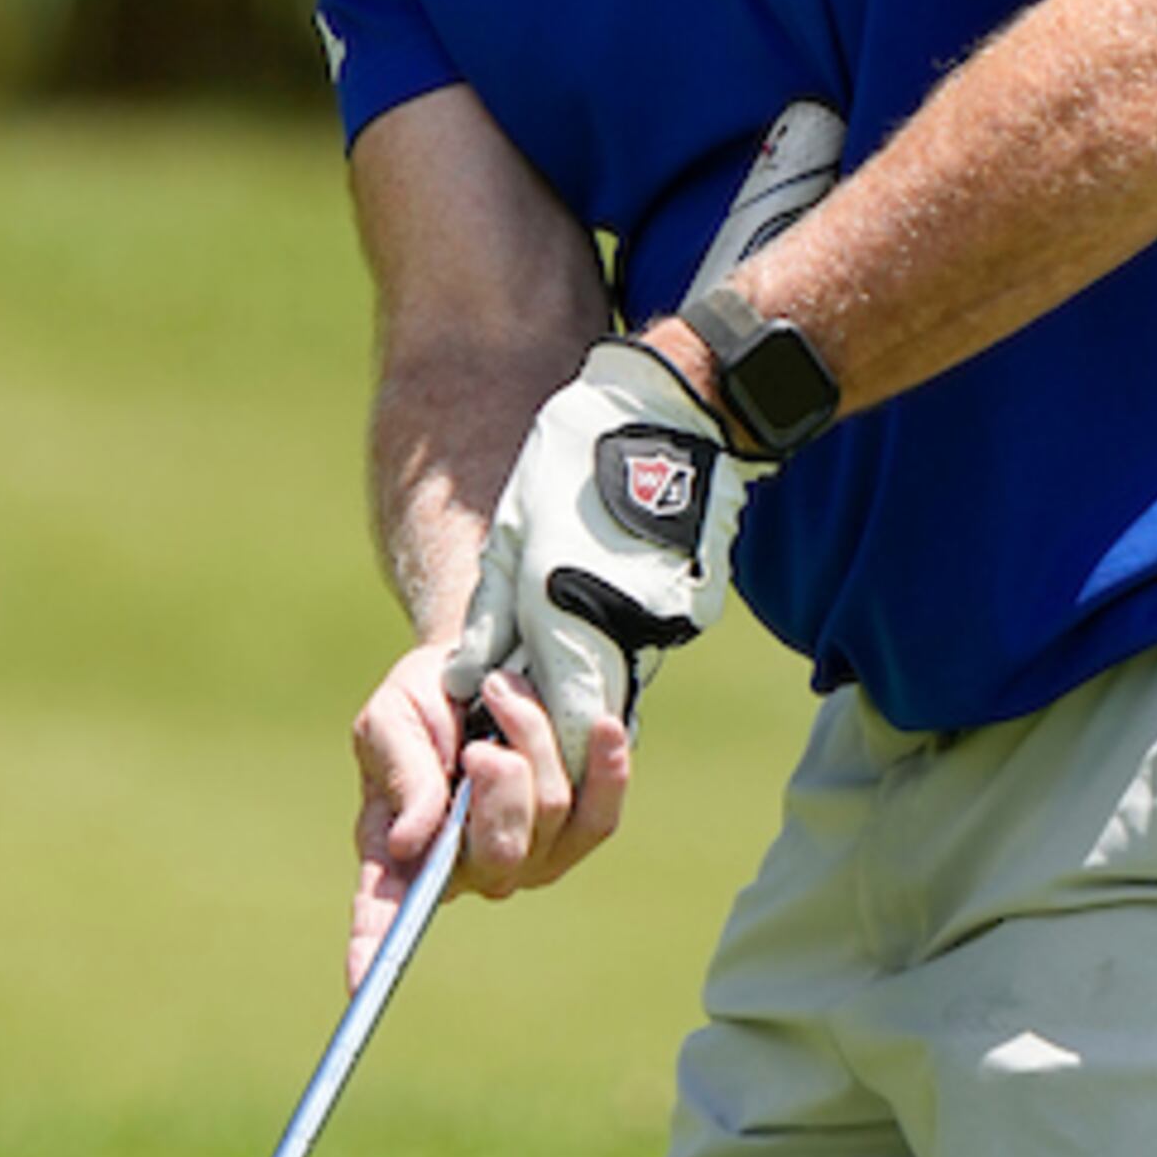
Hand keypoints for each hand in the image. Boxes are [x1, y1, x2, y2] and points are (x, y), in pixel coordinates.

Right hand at [347, 643, 624, 978]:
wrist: (485, 663)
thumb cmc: (425, 704)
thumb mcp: (392, 721)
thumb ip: (401, 775)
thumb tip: (411, 842)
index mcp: (401, 849)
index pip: (384, 906)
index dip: (372, 945)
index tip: (358, 984)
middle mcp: (465, 868)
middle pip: (500, 851)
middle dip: (500, 778)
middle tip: (480, 737)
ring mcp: (526, 857)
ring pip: (549, 811)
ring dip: (530, 735)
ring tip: (504, 696)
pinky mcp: (576, 835)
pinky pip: (600, 815)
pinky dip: (605, 768)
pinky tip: (602, 728)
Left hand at [443, 340, 743, 790]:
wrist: (665, 413)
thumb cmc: (573, 466)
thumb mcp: (512, 535)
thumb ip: (490, 618)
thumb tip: (463, 680)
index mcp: (573, 617)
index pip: (565, 726)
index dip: (539, 742)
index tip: (510, 736)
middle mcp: (630, 634)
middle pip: (595, 710)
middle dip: (558, 711)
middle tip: (524, 683)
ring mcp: (669, 624)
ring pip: (622, 675)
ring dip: (590, 669)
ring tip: (560, 621)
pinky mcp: (694, 606)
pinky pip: (647, 642)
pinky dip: (622, 637)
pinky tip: (604, 594)